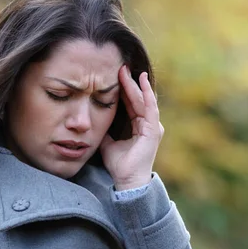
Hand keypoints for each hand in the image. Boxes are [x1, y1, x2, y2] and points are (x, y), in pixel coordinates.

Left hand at [100, 65, 163, 190]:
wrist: (128, 181)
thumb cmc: (120, 165)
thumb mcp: (108, 143)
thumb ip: (105, 131)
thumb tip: (94, 121)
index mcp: (139, 127)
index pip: (132, 103)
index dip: (124, 90)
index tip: (116, 76)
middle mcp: (148, 125)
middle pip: (138, 99)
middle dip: (129, 83)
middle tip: (121, 67)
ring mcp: (152, 127)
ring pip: (144, 100)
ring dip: (136, 85)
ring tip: (128, 70)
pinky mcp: (153, 130)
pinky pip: (150, 107)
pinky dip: (146, 93)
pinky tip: (141, 81)